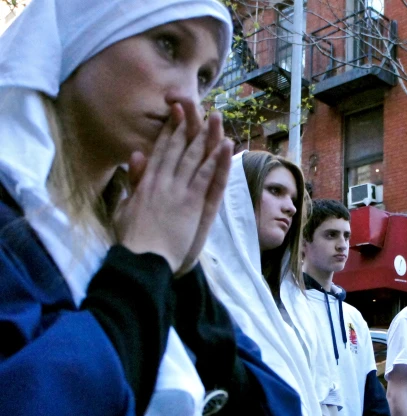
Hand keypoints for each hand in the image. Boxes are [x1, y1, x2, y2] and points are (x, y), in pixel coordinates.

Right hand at [115, 103, 231, 273]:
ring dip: (206, 137)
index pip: (160, 152)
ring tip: (215, 117)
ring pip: (194, 158)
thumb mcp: (124, 208)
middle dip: (187, 126)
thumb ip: (133, 182)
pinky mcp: (192, 203)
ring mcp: (178, 191)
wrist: (142, 260)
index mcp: (146, 184)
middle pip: (177, 149)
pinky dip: (216, 160)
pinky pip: (207, 177)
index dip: (170, 132)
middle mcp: (162, 182)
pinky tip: (224, 145)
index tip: (176, 116)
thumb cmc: (132, 241)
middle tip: (196, 106)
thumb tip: (135, 155)